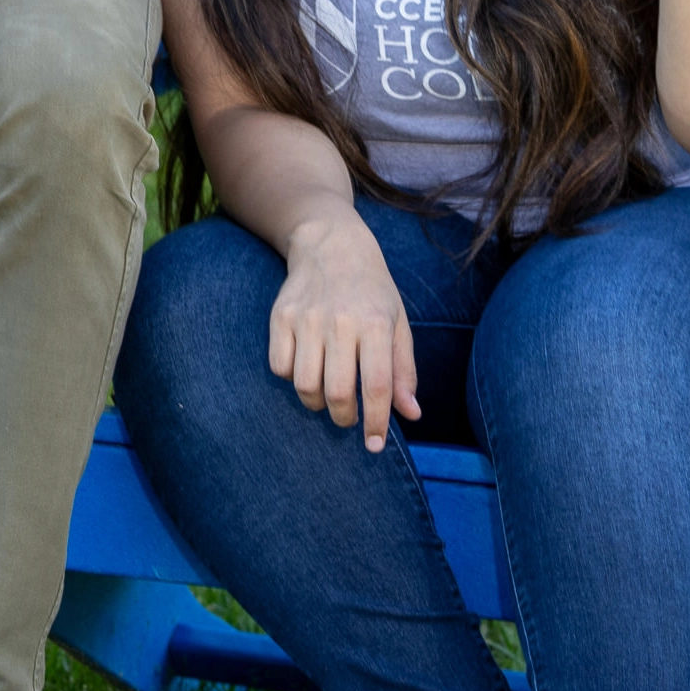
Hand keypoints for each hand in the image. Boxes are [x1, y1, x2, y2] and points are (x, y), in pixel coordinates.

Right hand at [270, 211, 418, 451]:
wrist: (330, 245)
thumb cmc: (372, 291)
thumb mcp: (397, 324)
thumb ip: (404, 370)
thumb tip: (410, 414)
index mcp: (376, 324)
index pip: (376, 386)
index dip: (376, 422)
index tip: (375, 445)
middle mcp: (340, 322)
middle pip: (336, 392)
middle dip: (344, 418)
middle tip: (349, 418)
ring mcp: (306, 319)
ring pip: (303, 385)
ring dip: (316, 403)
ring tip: (327, 397)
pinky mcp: (279, 317)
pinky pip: (279, 367)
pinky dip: (291, 379)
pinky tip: (306, 370)